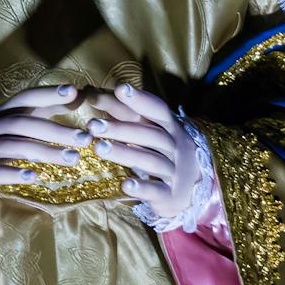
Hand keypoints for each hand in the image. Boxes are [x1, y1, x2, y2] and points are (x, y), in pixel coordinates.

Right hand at [0, 83, 92, 209]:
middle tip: (85, 138)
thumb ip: (33, 114)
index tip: (73, 91)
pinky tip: (35, 177)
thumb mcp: (3, 126)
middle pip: (23, 124)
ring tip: (73, 159)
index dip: (47, 93)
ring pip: (13, 148)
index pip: (24, 98)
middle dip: (56, 130)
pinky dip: (14, 173)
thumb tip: (71, 97)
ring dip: (45, 152)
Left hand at [81, 82, 200, 221]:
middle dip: (120, 129)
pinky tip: (124, 184)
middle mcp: (175, 147)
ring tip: (99, 148)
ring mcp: (174, 171)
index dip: (140, 99)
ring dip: (124, 154)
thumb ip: (125, 114)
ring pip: (150, 161)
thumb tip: (95, 94)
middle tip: (93, 125)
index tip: (120, 89)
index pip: (157, 110)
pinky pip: (156, 190)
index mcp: (170, 128)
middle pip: (149, 135)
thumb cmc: (162, 153)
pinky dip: (141, 188)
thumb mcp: (149, 132)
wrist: (192, 190)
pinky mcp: (169, 195)